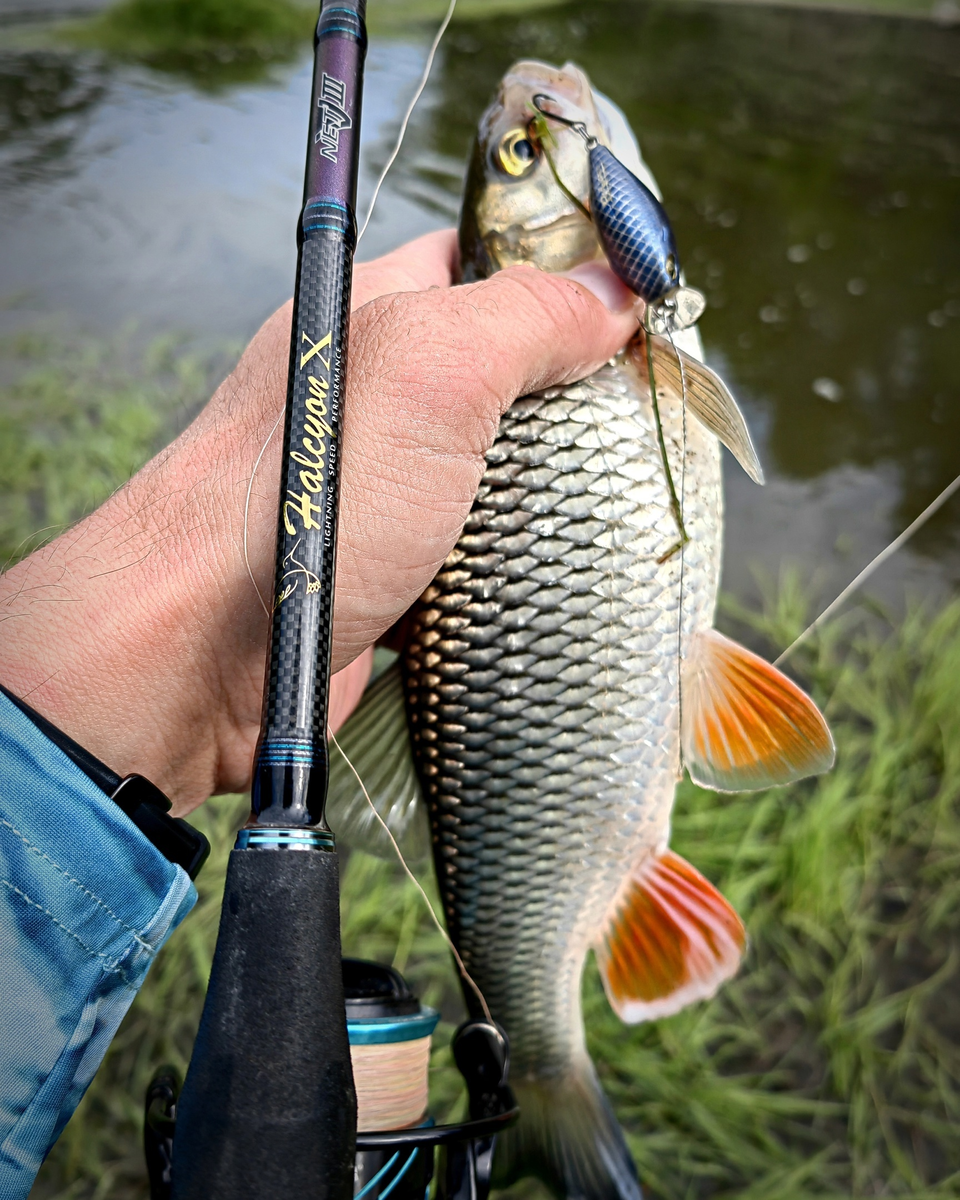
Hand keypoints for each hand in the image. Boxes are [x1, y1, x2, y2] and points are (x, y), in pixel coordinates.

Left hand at [0, 232, 639, 814]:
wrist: (206, 657)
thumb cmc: (305, 497)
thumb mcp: (425, 370)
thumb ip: (523, 317)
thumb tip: (615, 297)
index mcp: (371, 315)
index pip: (479, 256)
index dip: (560, 268)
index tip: (640, 303)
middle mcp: (374, 393)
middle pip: (500, 367)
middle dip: (571, 391)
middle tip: (639, 415)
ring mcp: (381, 485)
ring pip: (492, 464)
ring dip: (550, 484)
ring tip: (615, 495)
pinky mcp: (392, 566)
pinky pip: (473, 544)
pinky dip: (515, 553)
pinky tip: (556, 563)